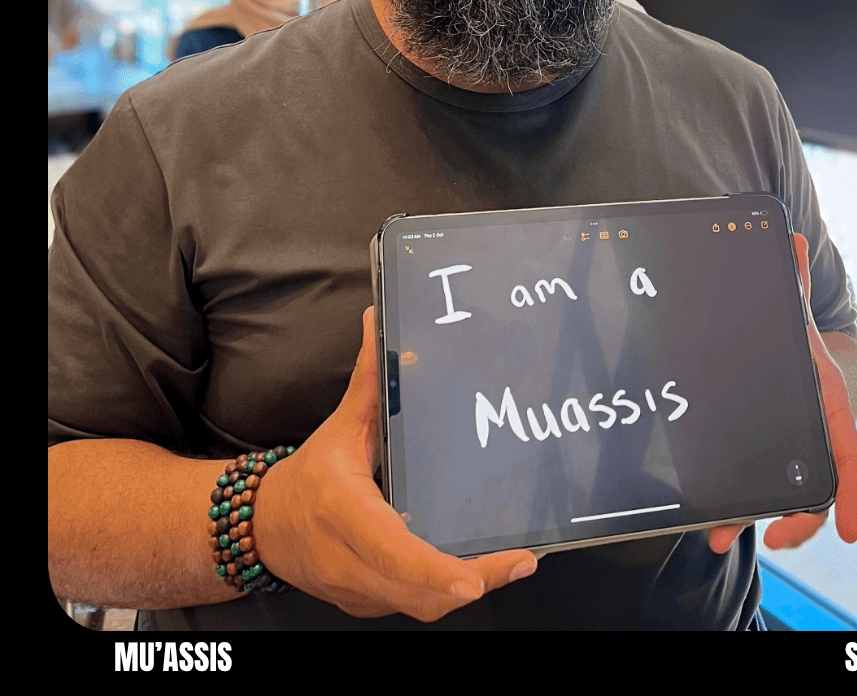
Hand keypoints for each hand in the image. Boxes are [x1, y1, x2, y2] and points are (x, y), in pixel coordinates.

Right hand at [254, 307, 538, 621]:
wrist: (265, 528)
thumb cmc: (307, 478)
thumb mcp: (339, 426)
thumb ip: (366, 378)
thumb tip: (378, 321)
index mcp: (344, 512)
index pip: (390, 550)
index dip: (433, 570)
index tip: (471, 577)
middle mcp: (350, 561)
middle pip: (418, 592)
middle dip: (474, 581)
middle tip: (521, 561)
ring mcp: (360, 592)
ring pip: (420, 605)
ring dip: (467, 588)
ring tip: (513, 564)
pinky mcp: (369, 604)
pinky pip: (413, 604)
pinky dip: (446, 591)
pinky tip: (482, 570)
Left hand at [708, 233, 856, 555]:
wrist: (785, 345)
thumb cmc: (790, 333)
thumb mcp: (786, 307)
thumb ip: (789, 276)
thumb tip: (790, 236)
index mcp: (824, 405)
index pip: (847, 454)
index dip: (852, 493)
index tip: (851, 529)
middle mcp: (812, 434)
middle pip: (817, 492)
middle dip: (799, 522)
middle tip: (773, 538)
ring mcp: (789, 449)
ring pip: (786, 499)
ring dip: (758, 522)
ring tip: (722, 536)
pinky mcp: (765, 456)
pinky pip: (760, 491)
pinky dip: (740, 514)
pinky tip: (713, 530)